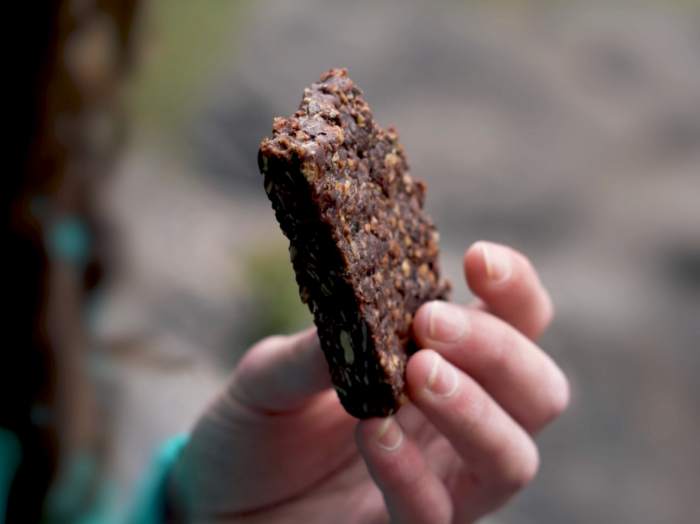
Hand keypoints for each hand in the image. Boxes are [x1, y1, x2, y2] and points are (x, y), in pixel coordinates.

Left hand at [167, 242, 568, 522]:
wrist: (218, 495)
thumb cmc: (258, 424)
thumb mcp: (270, 374)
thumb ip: (313, 349)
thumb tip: (355, 306)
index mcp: (439, 363)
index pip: (514, 324)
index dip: (515, 290)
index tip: (481, 258)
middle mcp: (455, 421)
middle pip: (538, 390)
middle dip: (497, 350)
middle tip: (432, 325)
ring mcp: (438, 481)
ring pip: (513, 458)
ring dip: (474, 411)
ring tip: (417, 374)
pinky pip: (436, 517)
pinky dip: (411, 474)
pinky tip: (372, 435)